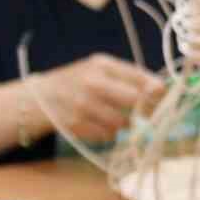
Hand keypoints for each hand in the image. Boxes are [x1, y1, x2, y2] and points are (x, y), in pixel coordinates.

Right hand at [28, 53, 165, 144]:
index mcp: (101, 65)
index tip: (161, 96)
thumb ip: (128, 76)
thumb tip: (161, 89)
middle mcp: (93, 83)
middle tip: (140, 112)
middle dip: (142, 109)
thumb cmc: (76, 82)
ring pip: (123, 122)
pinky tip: (97, 124)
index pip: (139, 77)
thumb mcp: (98, 69)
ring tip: (112, 116)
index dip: (156, 90)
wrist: (38, 98)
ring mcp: (83, 105)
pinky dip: (108, 133)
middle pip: (135, 100)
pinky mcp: (77, 124)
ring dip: (123, 123)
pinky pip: (107, 135)